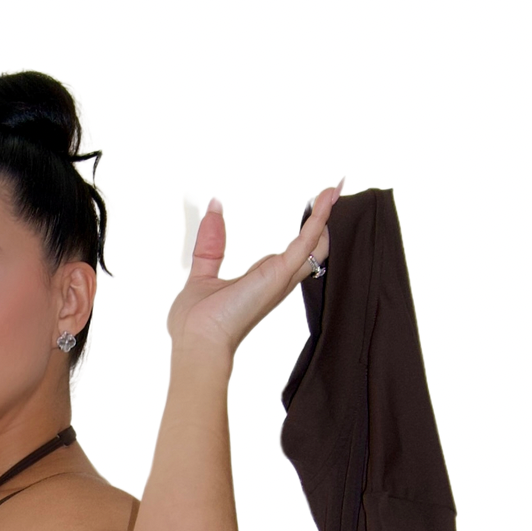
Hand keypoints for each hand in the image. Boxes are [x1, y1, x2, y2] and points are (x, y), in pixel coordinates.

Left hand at [168, 182, 340, 360]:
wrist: (198, 343)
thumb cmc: (196, 324)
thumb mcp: (203, 274)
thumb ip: (211, 243)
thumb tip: (213, 209)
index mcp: (260, 282)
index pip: (289, 254)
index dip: (302, 232)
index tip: (312, 209)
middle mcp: (276, 281)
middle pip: (310, 248)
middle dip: (321, 221)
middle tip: (332, 192)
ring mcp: (280, 278)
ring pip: (315, 244)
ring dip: (324, 215)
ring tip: (335, 187)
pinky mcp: (279, 274)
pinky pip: (305, 242)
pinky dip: (317, 219)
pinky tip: (325, 198)